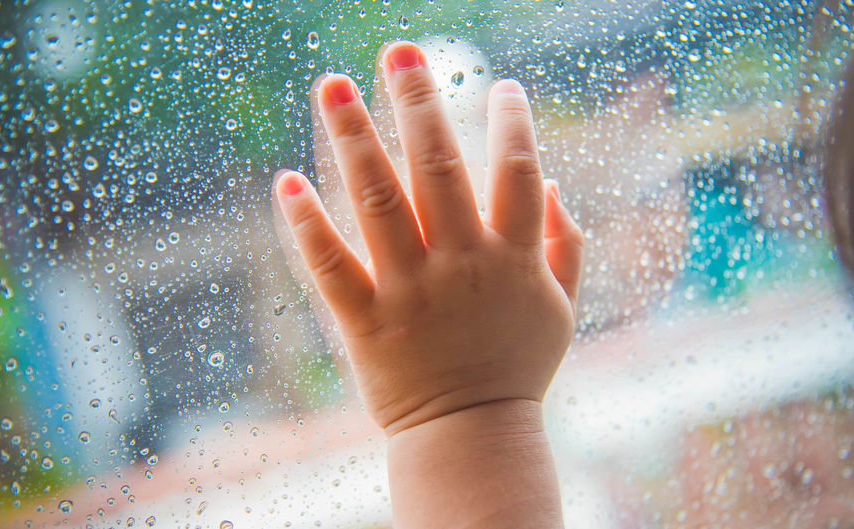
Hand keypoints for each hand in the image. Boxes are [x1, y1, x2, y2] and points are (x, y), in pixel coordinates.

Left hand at [274, 41, 583, 435]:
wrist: (471, 433)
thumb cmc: (517, 366)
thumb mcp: (562, 308)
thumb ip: (567, 245)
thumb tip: (555, 185)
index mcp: (513, 258)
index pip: (518, 172)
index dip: (512, 123)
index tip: (499, 86)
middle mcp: (462, 264)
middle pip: (439, 166)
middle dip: (418, 101)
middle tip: (398, 50)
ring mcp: (411, 291)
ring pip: (378, 201)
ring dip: (353, 137)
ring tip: (331, 83)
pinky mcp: (367, 322)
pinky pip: (332, 267)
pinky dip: (307, 225)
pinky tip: (286, 181)